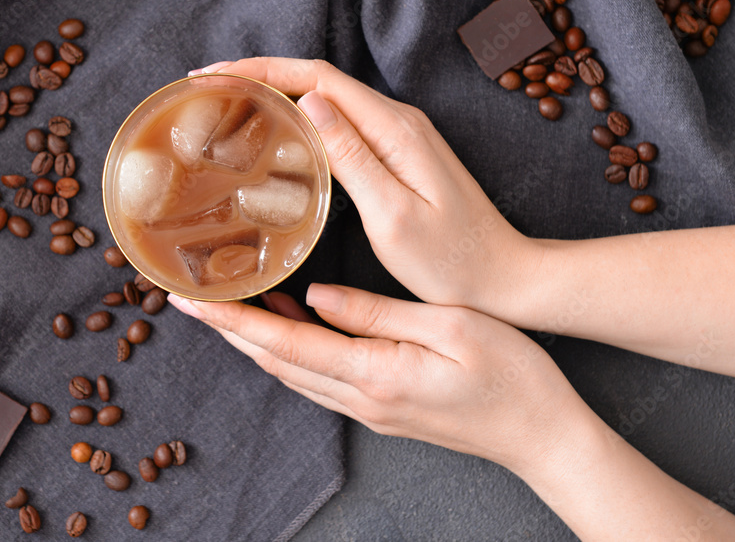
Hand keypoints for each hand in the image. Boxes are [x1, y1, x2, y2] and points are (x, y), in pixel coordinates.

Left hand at [169, 285, 588, 471]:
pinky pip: (319, 379)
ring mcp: (370, 410)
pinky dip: (290, 352)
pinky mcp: (382, 410)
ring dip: (255, 342)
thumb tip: (316, 296)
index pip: (284, 344)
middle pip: (276, 362)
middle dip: (228, 331)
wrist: (544, 437)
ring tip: (227, 306)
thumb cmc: (512, 375)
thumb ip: (377, 313)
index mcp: (376, 374)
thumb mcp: (451, 327)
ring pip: (292, 373)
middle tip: (190, 300)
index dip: (233, 322)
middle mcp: (361, 399)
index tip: (192, 301)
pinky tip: (290, 324)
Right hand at [192, 57, 536, 313]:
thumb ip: (352, 156)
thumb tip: (308, 101)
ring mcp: (397, 136)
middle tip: (209, 88)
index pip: (318, 77)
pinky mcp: (395, 155)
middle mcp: (397, 121)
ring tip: (229, 105)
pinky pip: (338, 123)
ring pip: (326, 99)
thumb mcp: (394, 214)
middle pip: (318, 80)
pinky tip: (276, 135)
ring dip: (277, 94)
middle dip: (261, 75)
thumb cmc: (450, 260)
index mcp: (394, 129)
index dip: (263, 69)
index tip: (216, 75)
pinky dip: (299, 120)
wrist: (501, 278)